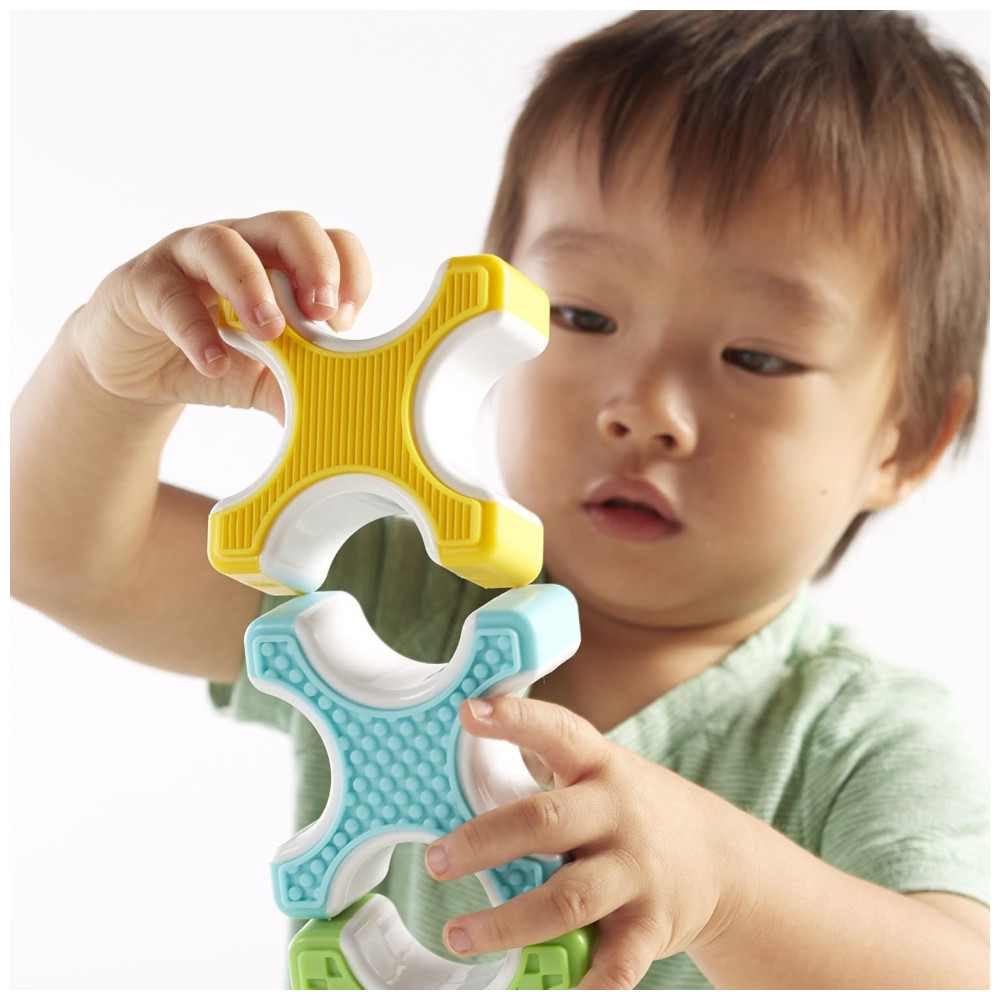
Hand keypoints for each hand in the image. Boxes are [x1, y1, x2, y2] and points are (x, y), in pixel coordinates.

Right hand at [72, 211, 371, 419]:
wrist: (138, 371)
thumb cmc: (216, 356)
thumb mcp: (267, 380)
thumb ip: (301, 391)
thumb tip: (339, 416)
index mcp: (282, 261)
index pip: (330, 242)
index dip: (348, 272)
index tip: (348, 321)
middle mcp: (242, 245)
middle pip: (288, 226)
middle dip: (314, 264)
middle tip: (322, 312)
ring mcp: (189, 256)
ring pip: (224, 245)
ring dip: (252, 286)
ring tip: (269, 331)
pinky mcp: (143, 281)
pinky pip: (170, 296)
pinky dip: (196, 331)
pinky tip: (214, 362)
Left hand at [424, 696, 754, 988]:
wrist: (723, 858)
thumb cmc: (636, 812)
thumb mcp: (601, 775)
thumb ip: (547, 773)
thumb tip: (466, 764)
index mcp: (599, 767)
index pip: (557, 731)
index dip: (515, 719)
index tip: (470, 712)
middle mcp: (617, 814)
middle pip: (545, 821)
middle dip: (484, 841)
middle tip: (435, 860)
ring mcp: (636, 871)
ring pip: (567, 898)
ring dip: (508, 922)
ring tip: (460, 935)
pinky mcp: (651, 925)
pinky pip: (616, 962)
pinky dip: (585, 984)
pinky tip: (555, 992)